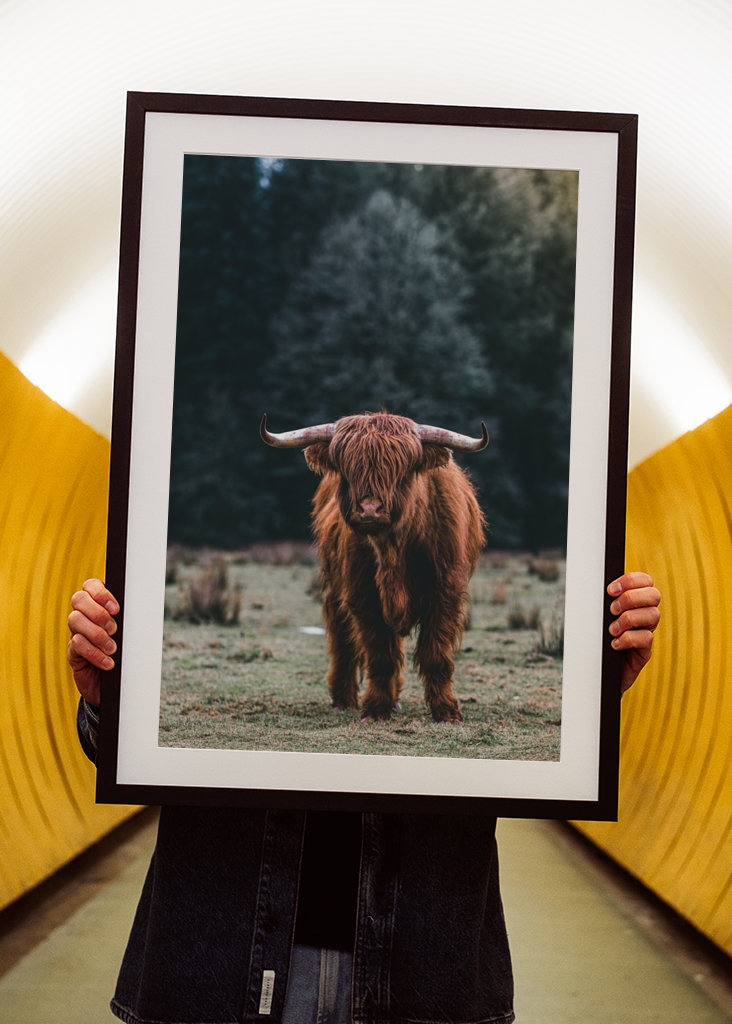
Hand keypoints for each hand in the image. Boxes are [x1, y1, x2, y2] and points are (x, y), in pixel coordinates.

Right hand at [67, 579, 119, 704]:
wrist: (117, 685)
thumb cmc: (126, 654)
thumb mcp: (130, 634)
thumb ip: (131, 620)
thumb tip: (144, 608)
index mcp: (99, 605)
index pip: (90, 585)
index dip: (100, 592)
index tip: (116, 608)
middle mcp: (84, 615)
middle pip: (78, 599)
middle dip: (98, 612)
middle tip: (114, 629)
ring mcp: (76, 632)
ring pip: (75, 620)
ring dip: (97, 634)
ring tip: (113, 648)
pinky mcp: (73, 652)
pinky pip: (76, 645)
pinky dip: (94, 653)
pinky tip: (108, 663)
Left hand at [607, 572, 660, 692]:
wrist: (597, 672)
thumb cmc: (596, 640)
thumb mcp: (597, 618)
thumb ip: (601, 602)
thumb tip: (590, 586)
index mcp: (634, 602)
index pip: (645, 581)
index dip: (631, 580)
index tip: (610, 590)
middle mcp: (644, 615)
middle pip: (654, 595)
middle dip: (631, 598)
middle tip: (612, 610)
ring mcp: (646, 632)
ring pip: (653, 615)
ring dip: (628, 619)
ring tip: (611, 630)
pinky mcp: (645, 651)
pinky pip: (646, 638)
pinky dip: (628, 639)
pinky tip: (614, 644)